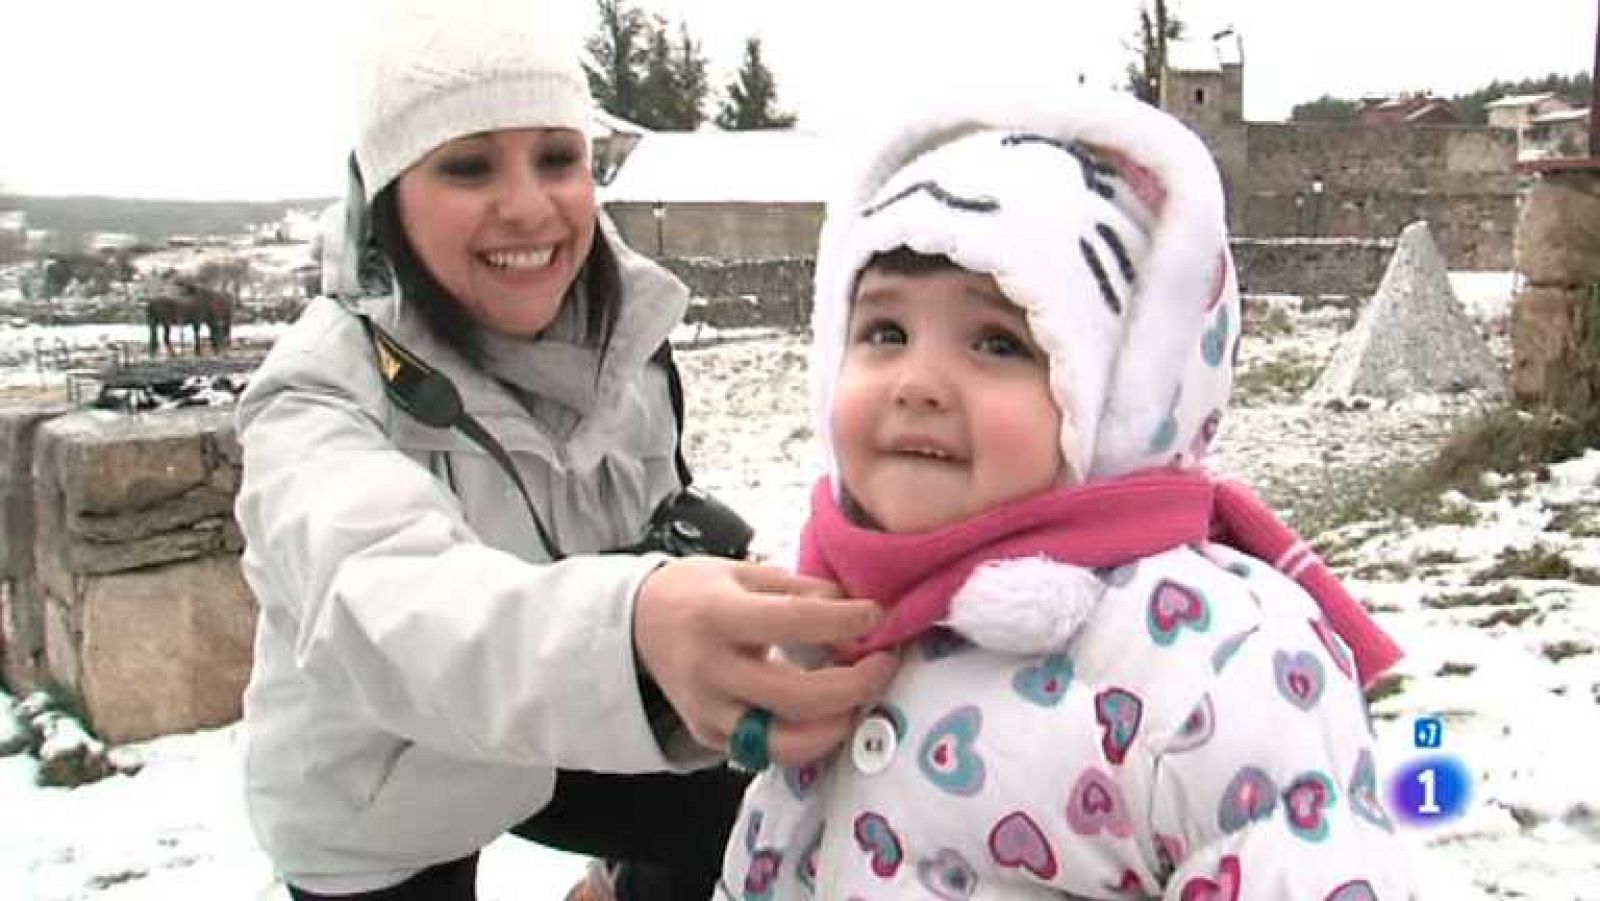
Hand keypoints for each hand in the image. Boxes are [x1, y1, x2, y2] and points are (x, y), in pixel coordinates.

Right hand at [634, 557, 898, 766]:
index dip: (845, 621)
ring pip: (783, 742)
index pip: (793, 622)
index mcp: (717, 615)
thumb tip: (858, 610)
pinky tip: (828, 716)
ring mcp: (708, 711)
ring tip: (860, 701)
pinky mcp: (709, 737)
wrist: (639, 624)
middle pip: (796, 696)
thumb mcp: (746, 574)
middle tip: (884, 664)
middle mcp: (710, 669)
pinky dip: (805, 739)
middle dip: (854, 685)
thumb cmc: (701, 592)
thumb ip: (801, 592)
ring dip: (835, 726)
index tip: (879, 615)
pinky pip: (767, 752)